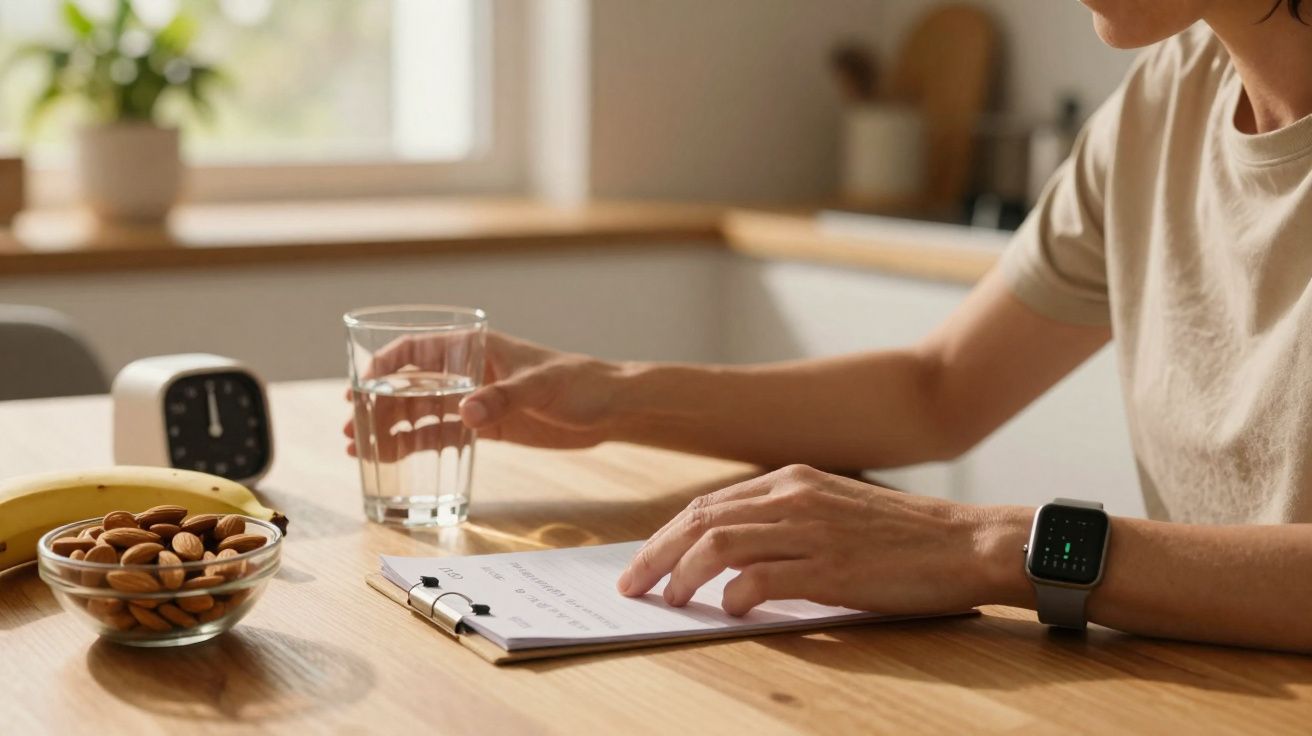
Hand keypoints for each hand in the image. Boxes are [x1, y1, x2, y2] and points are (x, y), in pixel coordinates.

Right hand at [345, 332, 627, 458]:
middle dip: (378, 404)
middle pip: (411, 384)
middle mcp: (469, 371)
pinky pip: (442, 433)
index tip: (358, 386)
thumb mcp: (541, 388)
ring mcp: (476, 399)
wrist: (611, 408)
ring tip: (357, 449)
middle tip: (351, 429)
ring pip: (421, 411)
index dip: (384, 365)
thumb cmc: (581, 383)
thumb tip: (465, 411)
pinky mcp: (487, 425)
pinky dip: (415, 443)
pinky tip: (391, 458)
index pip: (418, 350)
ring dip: (389, 427)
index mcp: (477, 348)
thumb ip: (503, 398)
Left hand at [617, 464, 1019, 615]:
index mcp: (791, 480)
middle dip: (655, 555)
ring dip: (682, 575)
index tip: (643, 562)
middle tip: (632, 586)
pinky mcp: (831, 567)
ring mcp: (811, 530)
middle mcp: (793, 497)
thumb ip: (784, 524)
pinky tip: (729, 613)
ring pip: (718, 545)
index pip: (708, 506)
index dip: (666, 536)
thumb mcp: (834, 511)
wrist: (967, 542)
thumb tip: (731, 561)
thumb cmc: (903, 536)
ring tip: (669, 603)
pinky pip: (760, 580)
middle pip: (699, 521)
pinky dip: (734, 597)